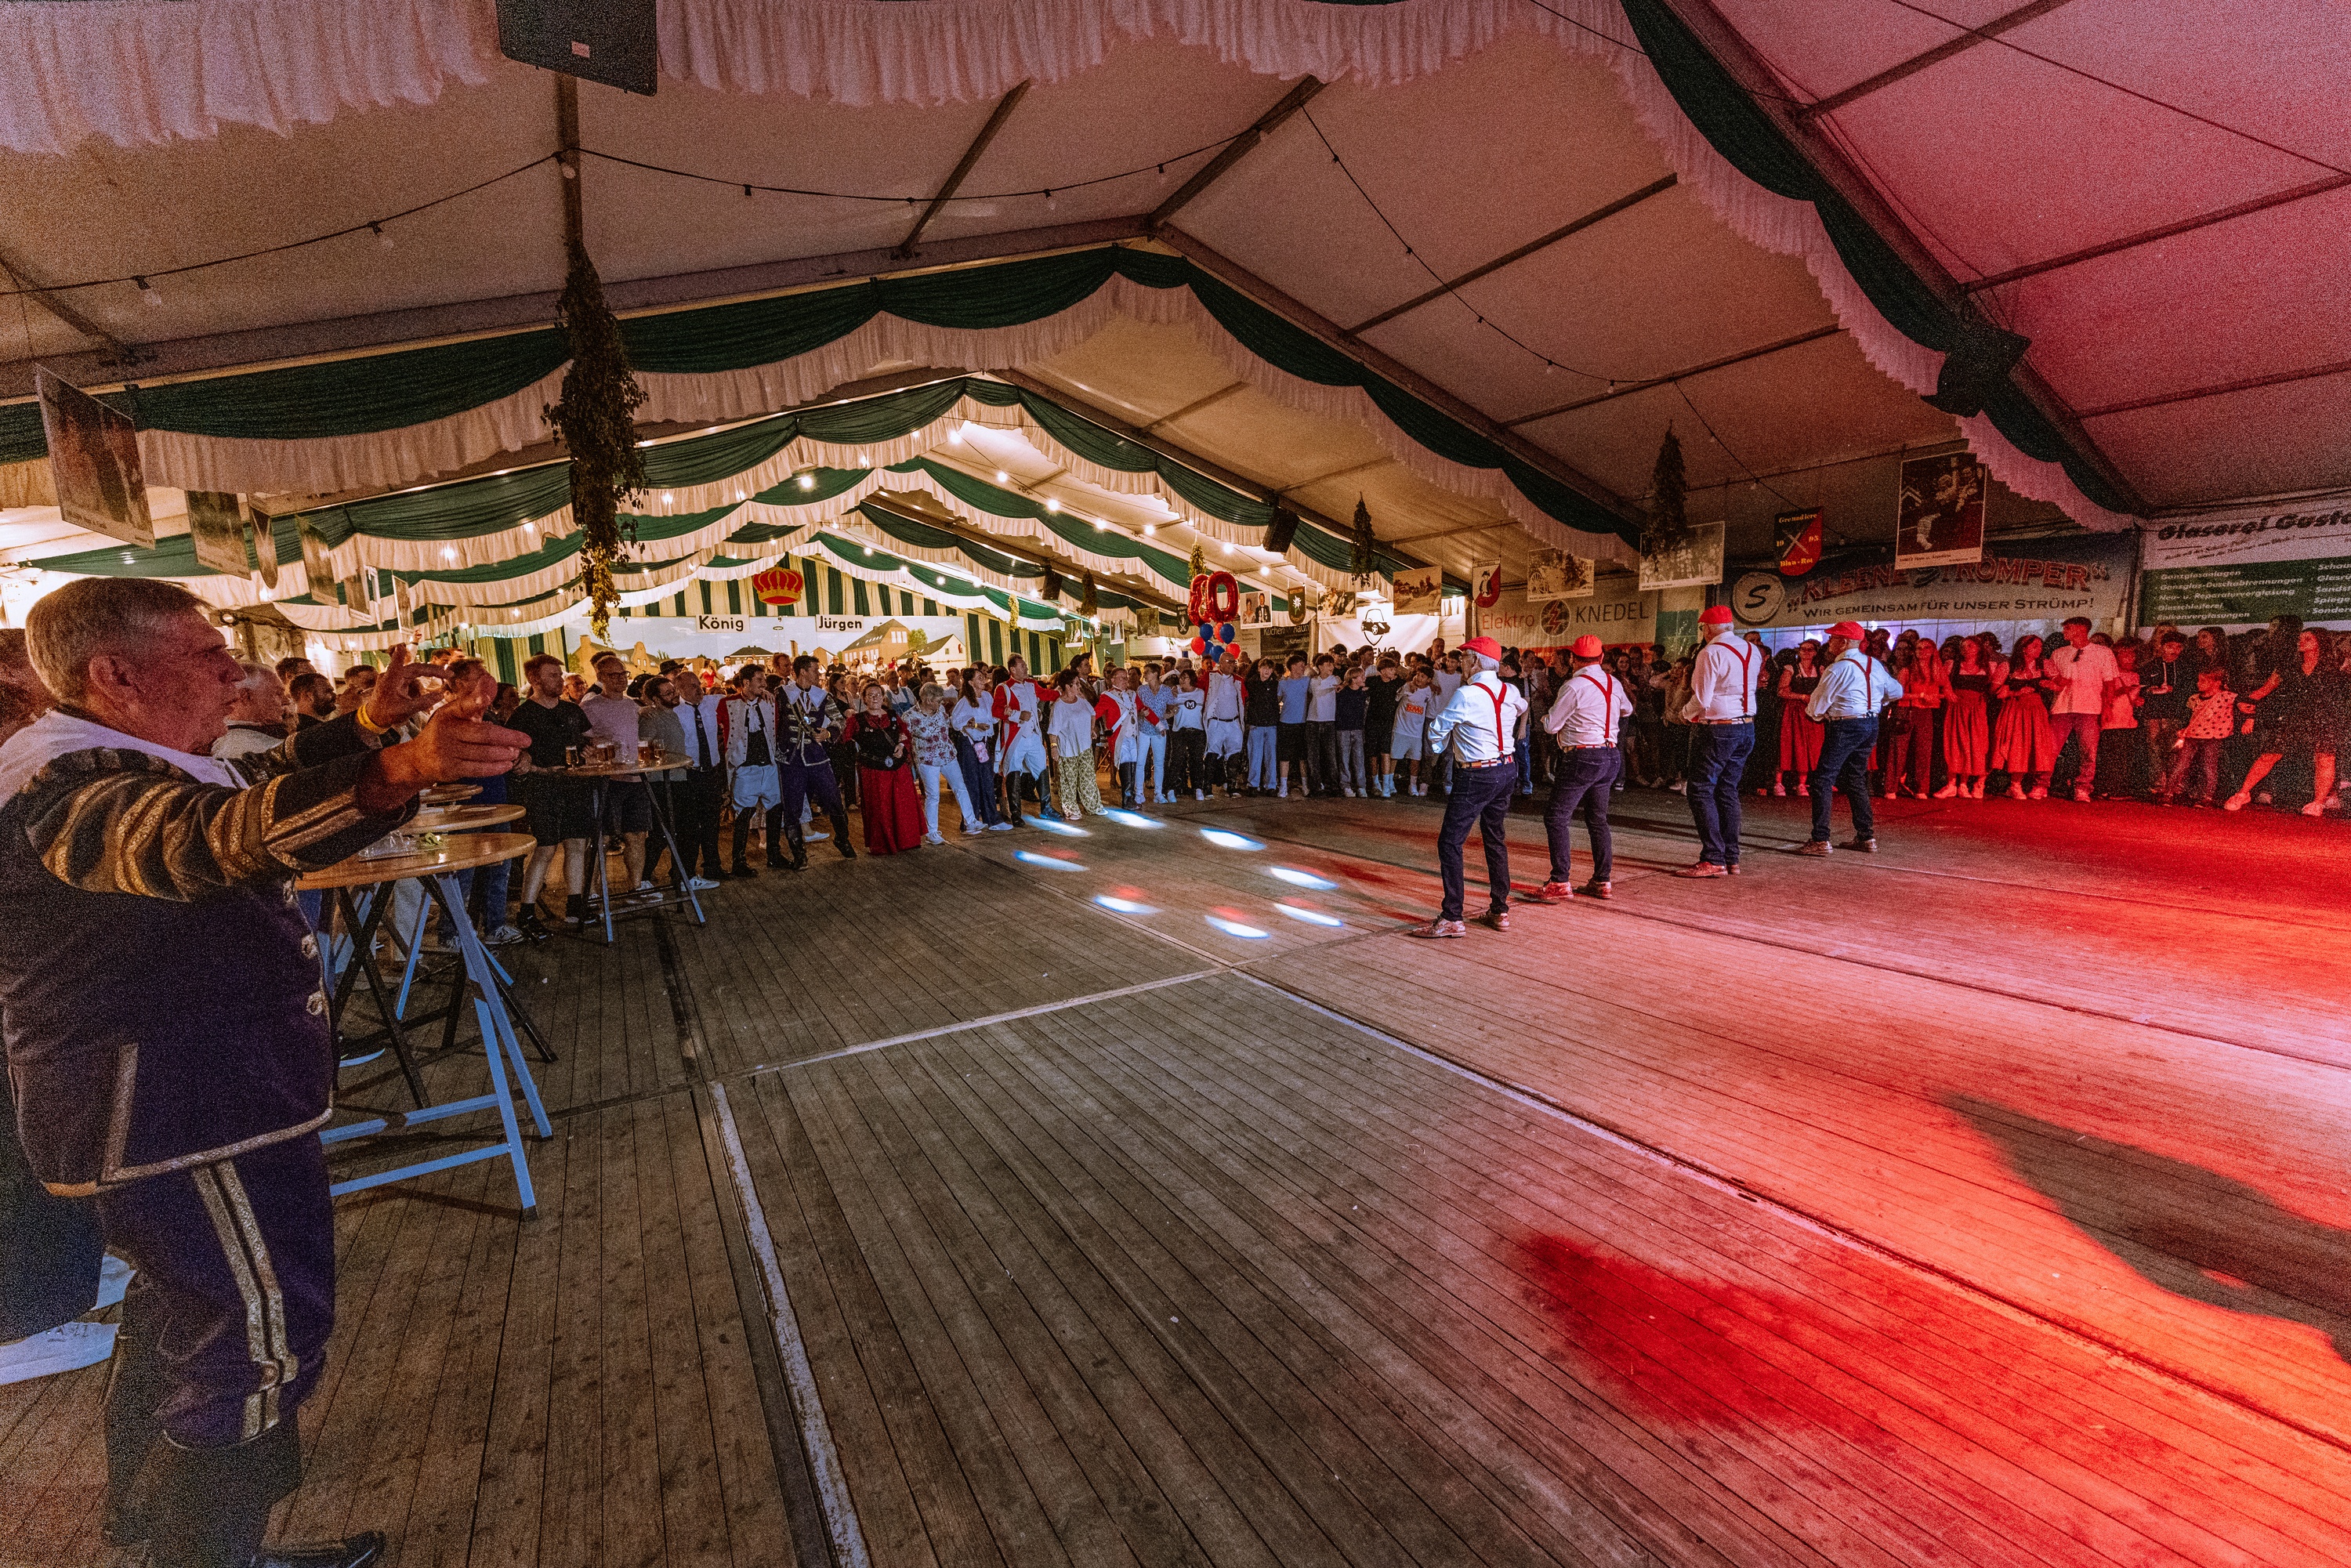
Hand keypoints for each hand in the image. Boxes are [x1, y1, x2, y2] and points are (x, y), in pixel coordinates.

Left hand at [361, 645, 448, 731]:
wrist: (374, 718)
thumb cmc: (386, 714)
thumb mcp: (406, 710)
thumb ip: (423, 702)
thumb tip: (441, 695)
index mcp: (390, 680)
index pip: (397, 664)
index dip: (401, 655)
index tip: (402, 645)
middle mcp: (392, 676)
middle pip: (415, 668)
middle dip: (433, 670)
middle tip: (449, 674)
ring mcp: (395, 678)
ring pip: (415, 671)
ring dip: (430, 673)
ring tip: (445, 675)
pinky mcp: (397, 681)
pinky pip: (413, 677)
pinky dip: (424, 677)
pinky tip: (434, 679)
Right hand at [376, 705, 529, 798]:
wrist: (418, 760)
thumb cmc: (445, 733)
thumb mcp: (455, 714)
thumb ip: (475, 700)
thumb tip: (489, 679)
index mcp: (448, 713)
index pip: (463, 706)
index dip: (475, 700)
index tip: (485, 698)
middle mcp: (446, 731)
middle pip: (483, 734)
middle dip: (508, 737)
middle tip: (525, 740)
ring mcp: (446, 751)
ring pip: (483, 753)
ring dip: (504, 753)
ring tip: (517, 752)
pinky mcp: (449, 768)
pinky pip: (478, 769)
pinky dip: (495, 767)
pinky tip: (507, 765)